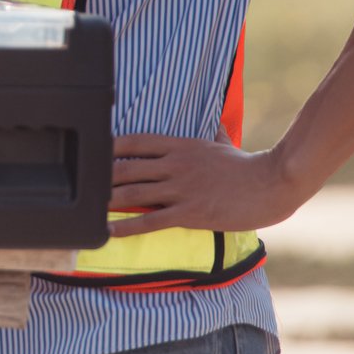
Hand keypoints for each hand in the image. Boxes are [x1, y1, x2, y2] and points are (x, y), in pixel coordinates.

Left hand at [108, 134, 307, 237]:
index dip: (109, 148)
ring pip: (133, 192)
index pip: (134, 142)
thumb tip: (214, 123)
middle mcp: (175, 165)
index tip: (93, 153)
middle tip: (82, 185)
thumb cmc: (248, 165)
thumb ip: (212, 133)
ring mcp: (181, 189)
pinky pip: (151, 219)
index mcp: (180, 146)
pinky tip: (112, 230)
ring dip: (107, 200)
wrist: (271, 184)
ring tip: (88, 207)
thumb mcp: (224, 143)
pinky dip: (127, 225)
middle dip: (101, 177)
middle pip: (126, 167)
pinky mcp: (190, 212)